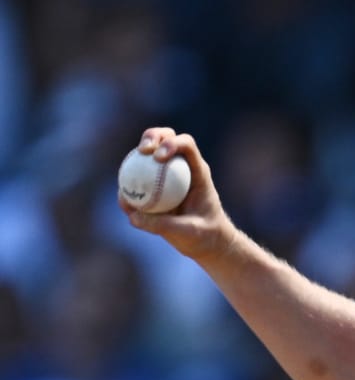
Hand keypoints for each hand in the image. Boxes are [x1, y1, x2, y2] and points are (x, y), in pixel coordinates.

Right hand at [119, 128, 235, 261]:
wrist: (206, 243)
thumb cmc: (205, 234)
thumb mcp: (189, 231)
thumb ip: (164, 223)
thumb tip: (134, 216)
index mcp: (197, 172)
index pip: (186, 145)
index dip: (171, 143)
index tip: (158, 157)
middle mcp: (182, 168)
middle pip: (166, 139)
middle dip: (152, 136)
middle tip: (142, 151)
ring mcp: (167, 176)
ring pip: (148, 157)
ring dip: (134, 158)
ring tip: (125, 174)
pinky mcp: (155, 188)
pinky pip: (139, 183)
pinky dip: (129, 187)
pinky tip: (123, 200)